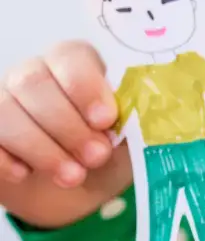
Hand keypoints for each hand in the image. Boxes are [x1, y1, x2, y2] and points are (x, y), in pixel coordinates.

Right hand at [0, 41, 133, 228]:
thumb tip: (154, 116)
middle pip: (33, 82)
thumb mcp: (133, 131)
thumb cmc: (113, 147)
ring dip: (41, 148)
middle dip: (67, 125)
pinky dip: (5, 159)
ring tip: (73, 176)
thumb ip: (139, 117)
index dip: (85, 87)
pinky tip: (26, 175)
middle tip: (96, 157)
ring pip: (5, 111)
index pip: (70, 57)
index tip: (105, 120)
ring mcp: (4, 100)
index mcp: (76, 64)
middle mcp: (35, 74)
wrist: (84, 184)